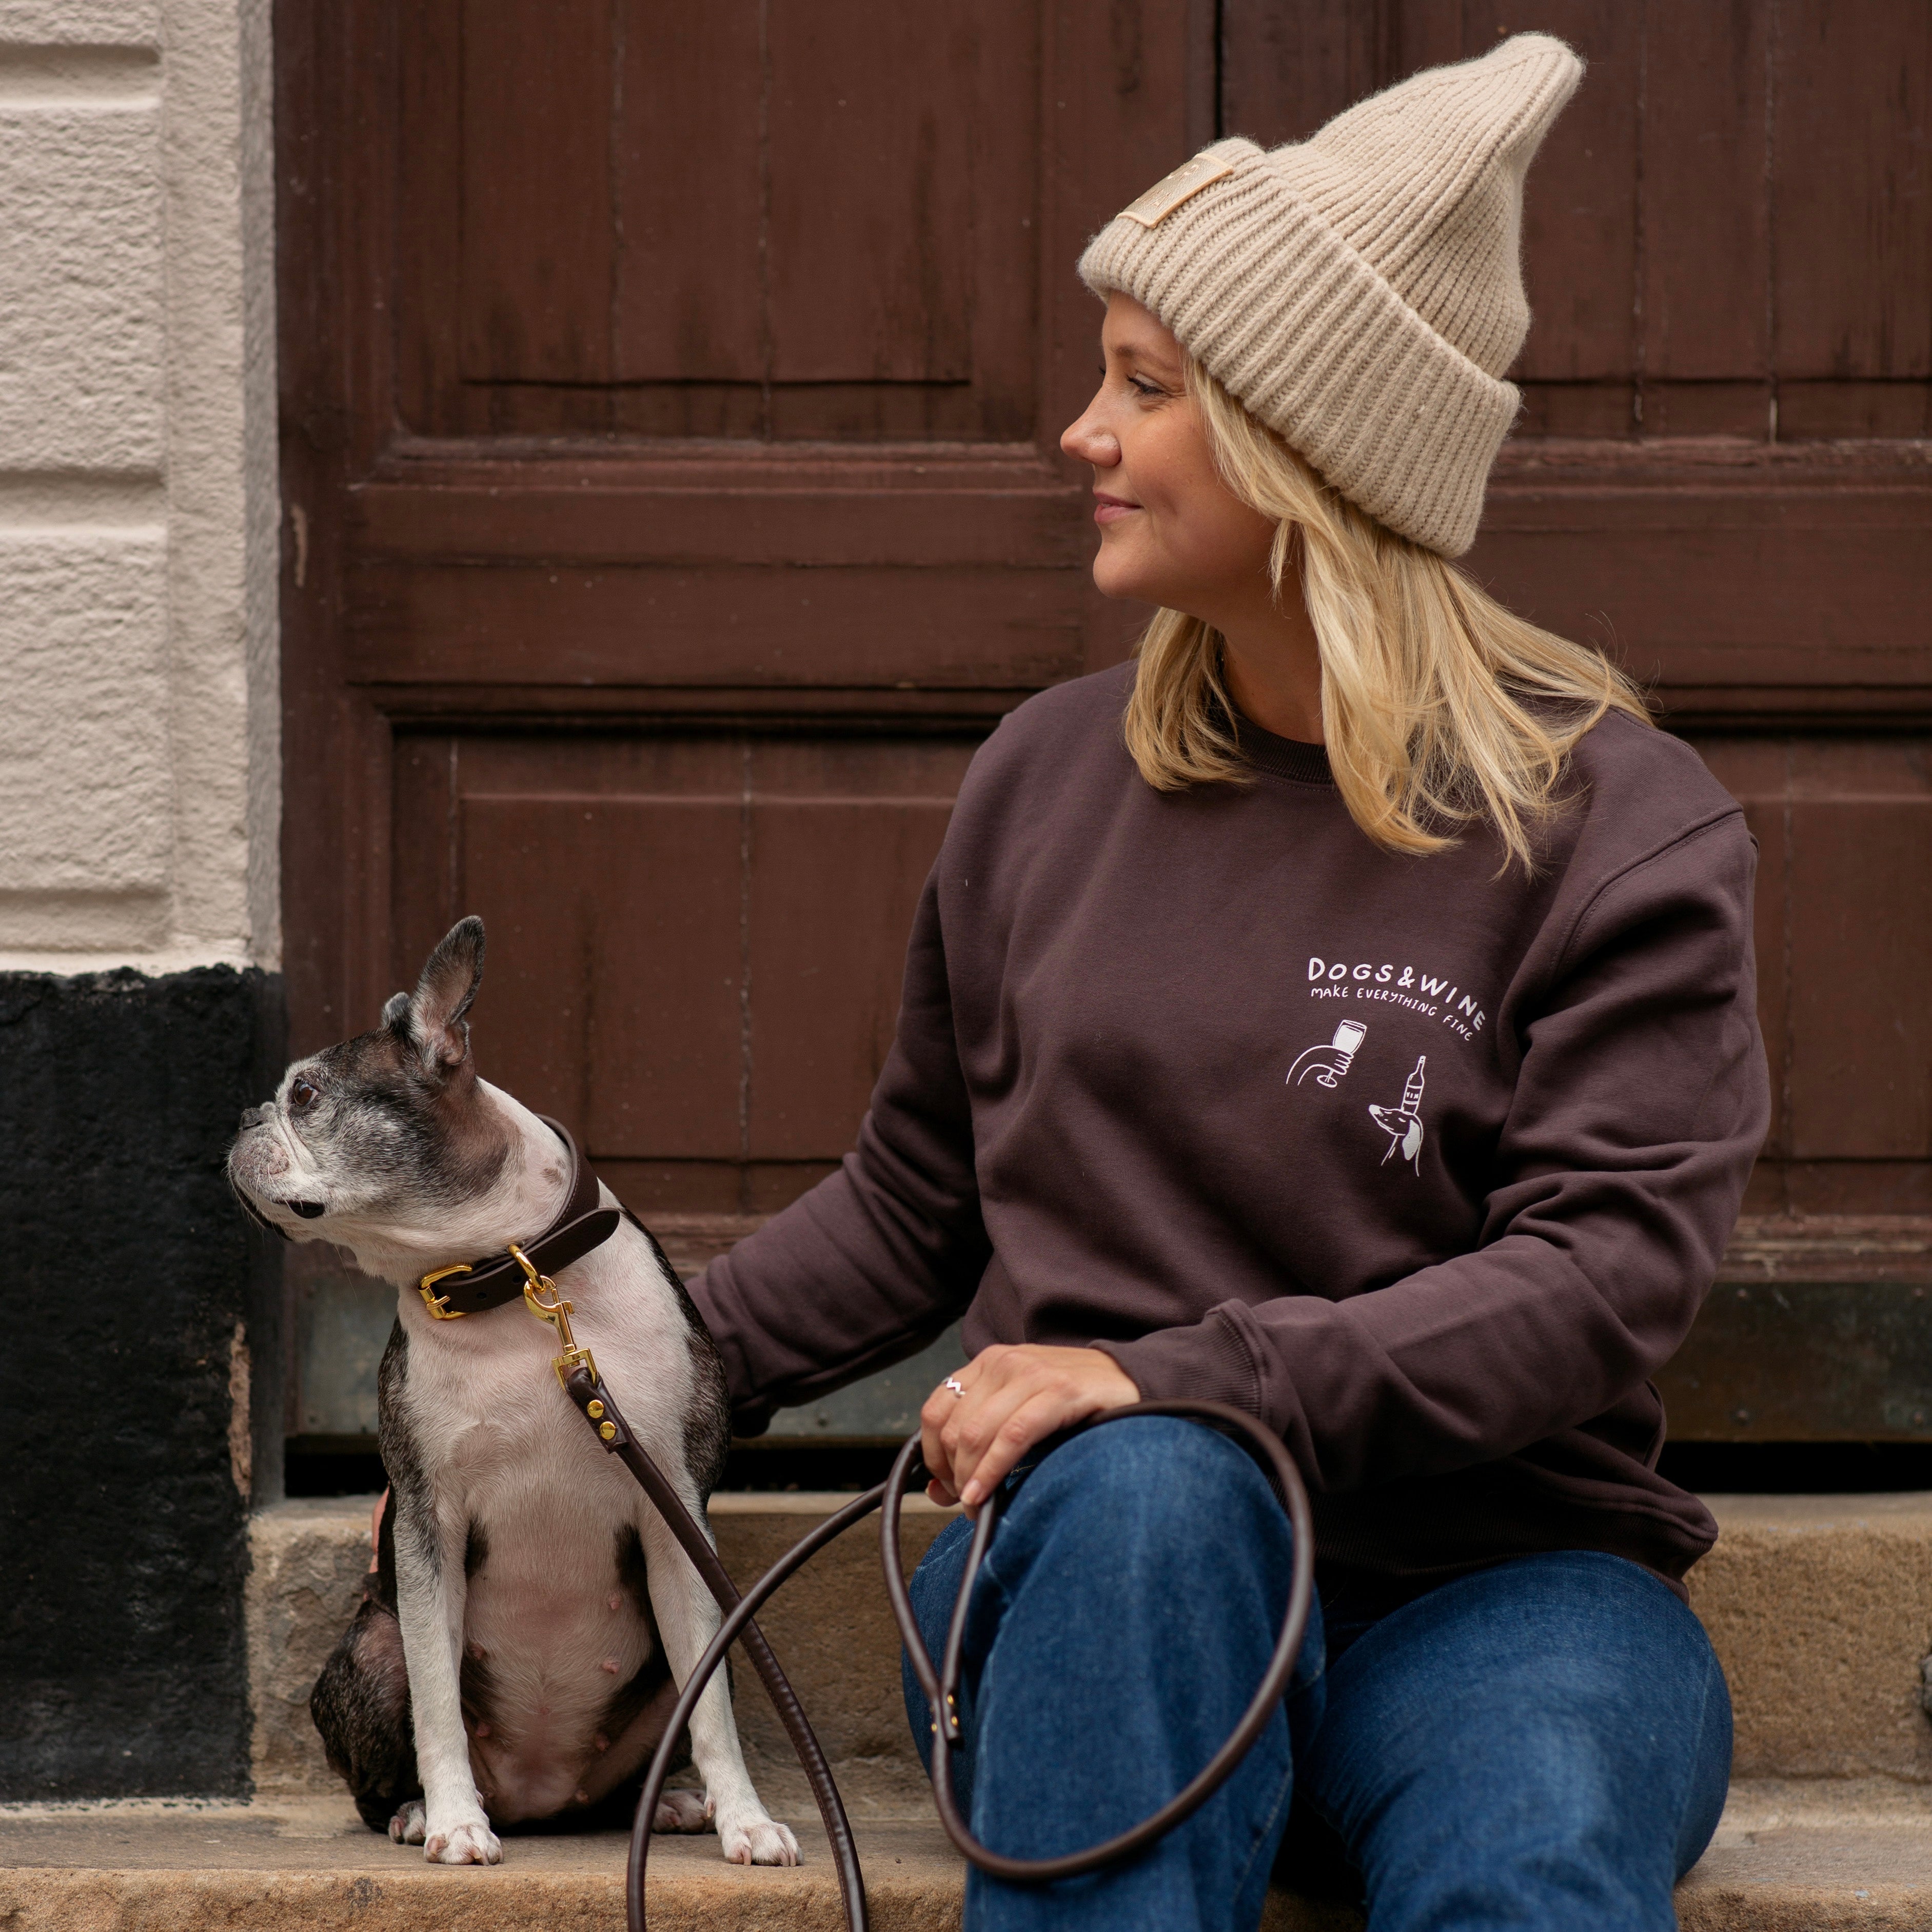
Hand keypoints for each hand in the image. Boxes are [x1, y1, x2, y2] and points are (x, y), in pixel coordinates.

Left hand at [920, 1344, 1139, 1512]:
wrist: (1129, 1378)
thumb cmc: (1072, 1402)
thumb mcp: (1018, 1411)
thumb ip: (980, 1441)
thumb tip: (937, 1491)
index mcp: (988, 1363)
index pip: (935, 1411)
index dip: (931, 1456)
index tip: (945, 1486)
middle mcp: (1004, 1363)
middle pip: (952, 1428)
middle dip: (952, 1475)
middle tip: (966, 1502)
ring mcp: (1032, 1374)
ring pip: (976, 1433)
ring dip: (969, 1480)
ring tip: (977, 1506)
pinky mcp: (1060, 1391)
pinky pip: (1012, 1436)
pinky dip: (991, 1471)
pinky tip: (985, 1496)